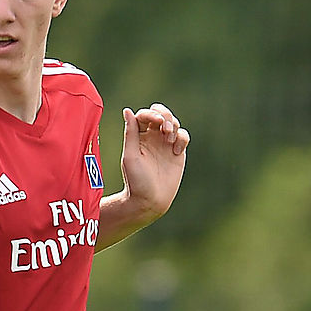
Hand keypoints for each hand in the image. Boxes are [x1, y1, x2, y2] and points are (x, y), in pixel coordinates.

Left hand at [119, 103, 190, 219]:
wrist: (150, 200)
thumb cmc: (136, 180)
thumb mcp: (130, 156)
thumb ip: (130, 133)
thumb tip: (127, 110)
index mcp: (137, 136)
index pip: (144, 115)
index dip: (150, 114)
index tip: (156, 122)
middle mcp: (151, 137)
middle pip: (160, 113)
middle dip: (165, 115)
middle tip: (165, 127)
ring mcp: (165, 143)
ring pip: (173, 122)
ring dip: (173, 125)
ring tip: (168, 139)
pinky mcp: (177, 151)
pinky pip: (183, 135)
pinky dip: (182, 138)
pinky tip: (176, 151)